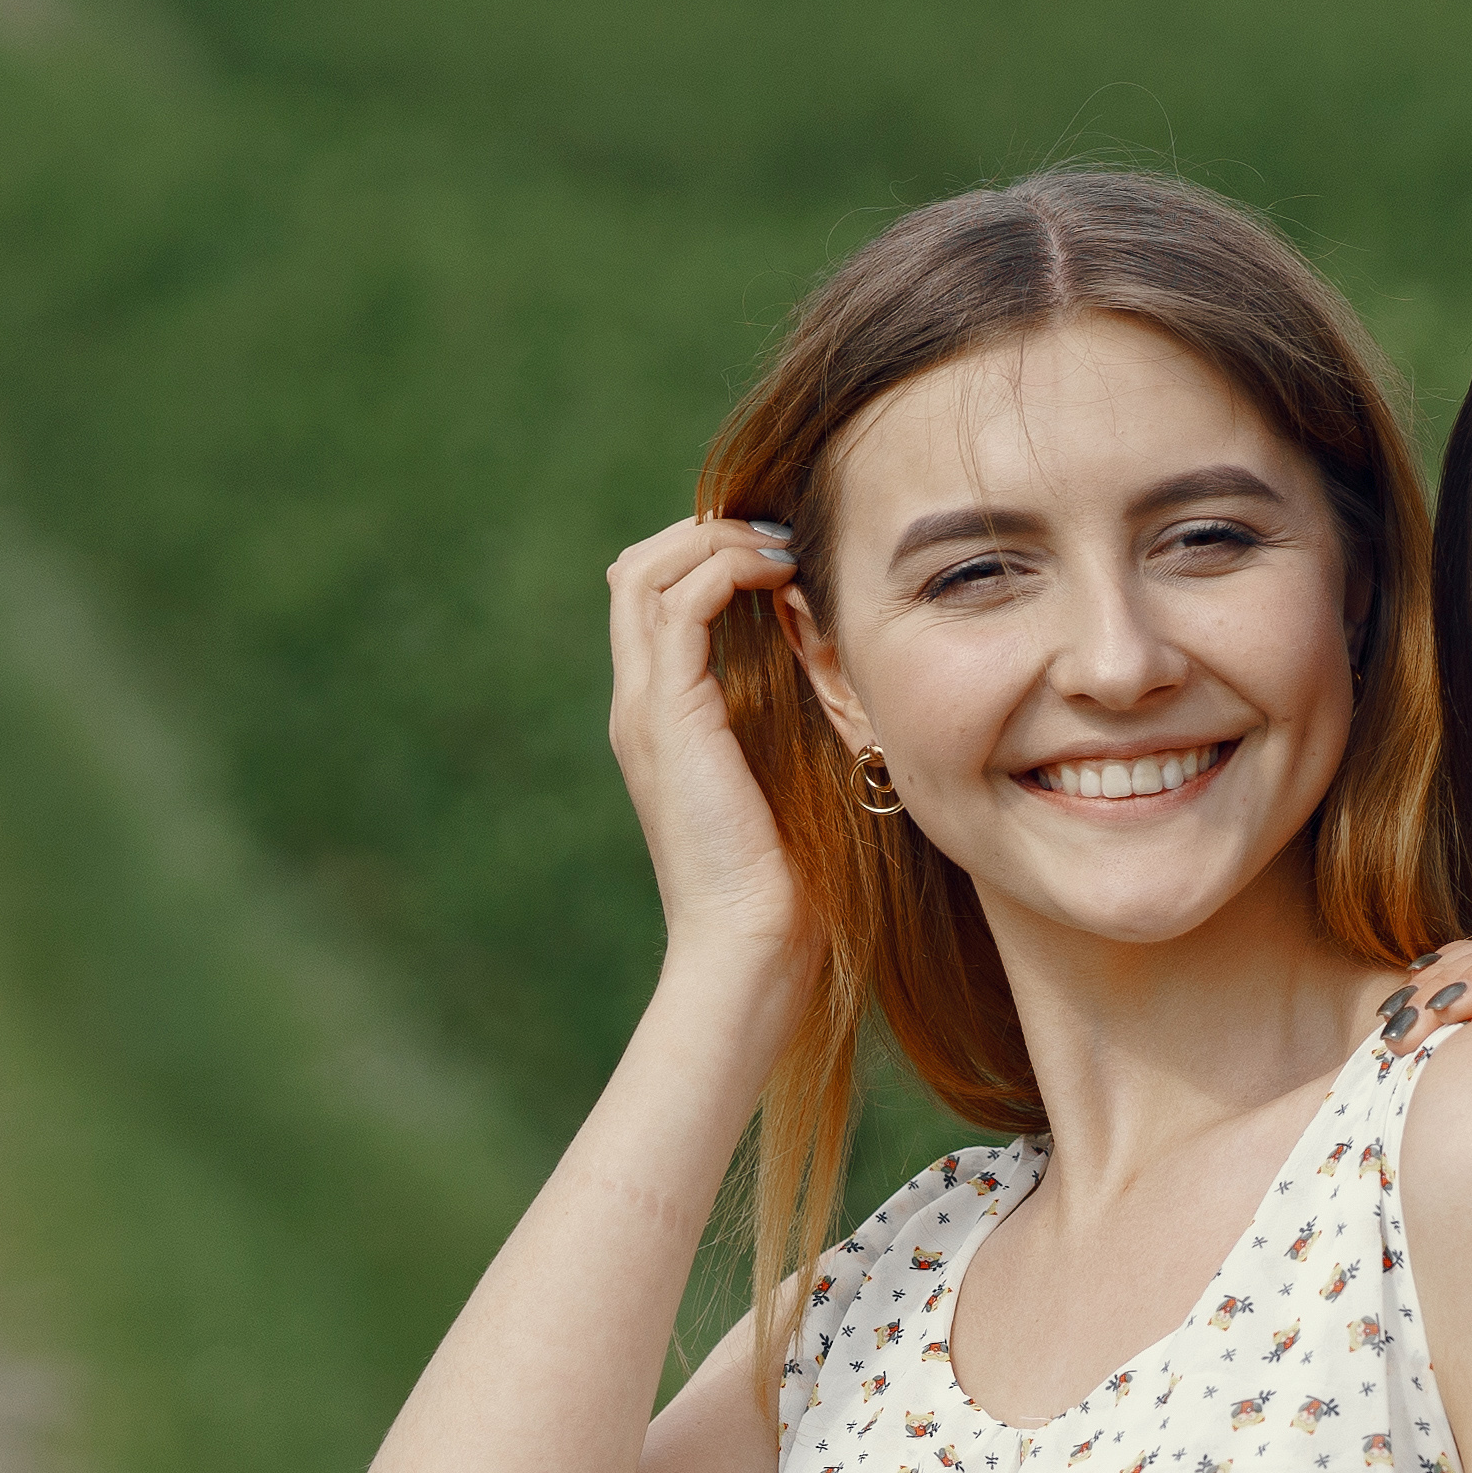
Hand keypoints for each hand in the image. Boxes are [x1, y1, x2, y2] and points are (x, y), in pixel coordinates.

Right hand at [606, 514, 810, 987]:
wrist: (751, 941)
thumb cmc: (787, 876)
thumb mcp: (791, 772)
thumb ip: (790, 716)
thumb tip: (835, 662)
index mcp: (661, 716)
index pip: (653, 596)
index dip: (708, 554)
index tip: (781, 551)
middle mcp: (638, 703)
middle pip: (636, 568)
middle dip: (705, 531)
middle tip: (779, 531)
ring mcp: (643, 707)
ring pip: (645, 571)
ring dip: (715, 540)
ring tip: (781, 546)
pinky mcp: (667, 714)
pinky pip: (678, 603)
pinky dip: (726, 570)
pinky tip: (782, 577)